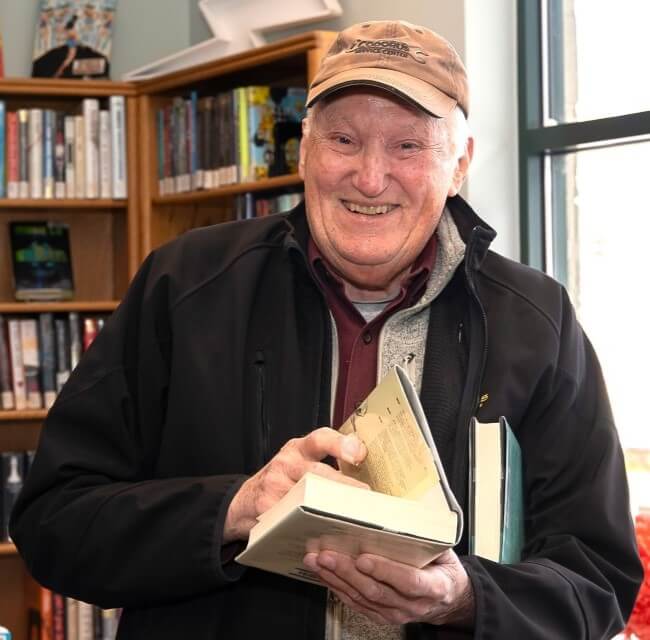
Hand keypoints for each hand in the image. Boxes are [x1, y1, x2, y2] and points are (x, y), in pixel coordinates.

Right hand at [224, 427, 366, 541]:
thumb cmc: (281, 481)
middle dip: (344, 487)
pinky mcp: (267, 508)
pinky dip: (312, 527)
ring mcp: (274, 485)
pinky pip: (294, 519)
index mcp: (298, 449)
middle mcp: (286, 463)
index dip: (340, 444)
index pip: (321, 439)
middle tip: (366, 498)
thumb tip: (362, 465)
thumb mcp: (299, 462)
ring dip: (332, 509)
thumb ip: (327, 460)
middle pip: (319, 473)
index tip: (358, 454)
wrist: (244, 502)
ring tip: (354, 518)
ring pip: (308, 498)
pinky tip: (327, 534)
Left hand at [303, 548, 474, 627]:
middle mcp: (412, 605)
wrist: (448, 598)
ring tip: (317, 561)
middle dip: (347, 572)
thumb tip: (406, 511)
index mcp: (432, 587)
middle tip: (327, 555)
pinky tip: (325, 575)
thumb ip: (426, 537)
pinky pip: (356, 604)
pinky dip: (338, 589)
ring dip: (336, 579)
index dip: (384, 570)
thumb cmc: (442, 569)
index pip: (407, 581)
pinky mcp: (382, 616)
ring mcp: (396, 613)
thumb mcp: (443, 551)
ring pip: (362, 598)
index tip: (363, 558)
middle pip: (376, 590)